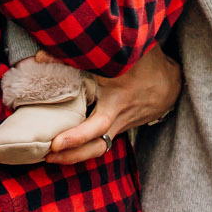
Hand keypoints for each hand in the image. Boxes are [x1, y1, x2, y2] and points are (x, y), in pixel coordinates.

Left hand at [45, 44, 182, 162]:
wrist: (172, 82)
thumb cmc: (144, 62)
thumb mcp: (119, 52)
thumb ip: (80, 53)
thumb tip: (39, 56)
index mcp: (118, 98)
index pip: (96, 124)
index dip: (77, 136)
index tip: (55, 143)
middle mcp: (119, 116)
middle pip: (96, 146)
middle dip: (72, 155)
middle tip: (47, 156)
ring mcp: (121, 125)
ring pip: (99, 148)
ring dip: (76, 156)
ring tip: (51, 158)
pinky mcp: (122, 126)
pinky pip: (102, 142)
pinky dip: (85, 147)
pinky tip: (67, 148)